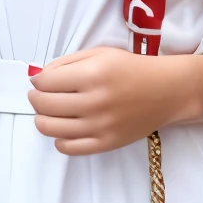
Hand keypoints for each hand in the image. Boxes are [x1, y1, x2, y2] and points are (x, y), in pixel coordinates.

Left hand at [28, 47, 192, 154]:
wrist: (167, 91)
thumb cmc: (132, 69)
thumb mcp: (100, 54)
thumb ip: (66, 63)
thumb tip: (37, 78)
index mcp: (93, 75)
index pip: (45, 82)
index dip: (37, 81)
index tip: (40, 80)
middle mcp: (94, 102)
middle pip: (43, 105)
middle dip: (35, 99)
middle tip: (40, 95)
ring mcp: (100, 126)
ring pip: (50, 128)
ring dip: (42, 119)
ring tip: (49, 112)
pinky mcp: (106, 143)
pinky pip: (68, 148)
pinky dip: (59, 139)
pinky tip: (65, 128)